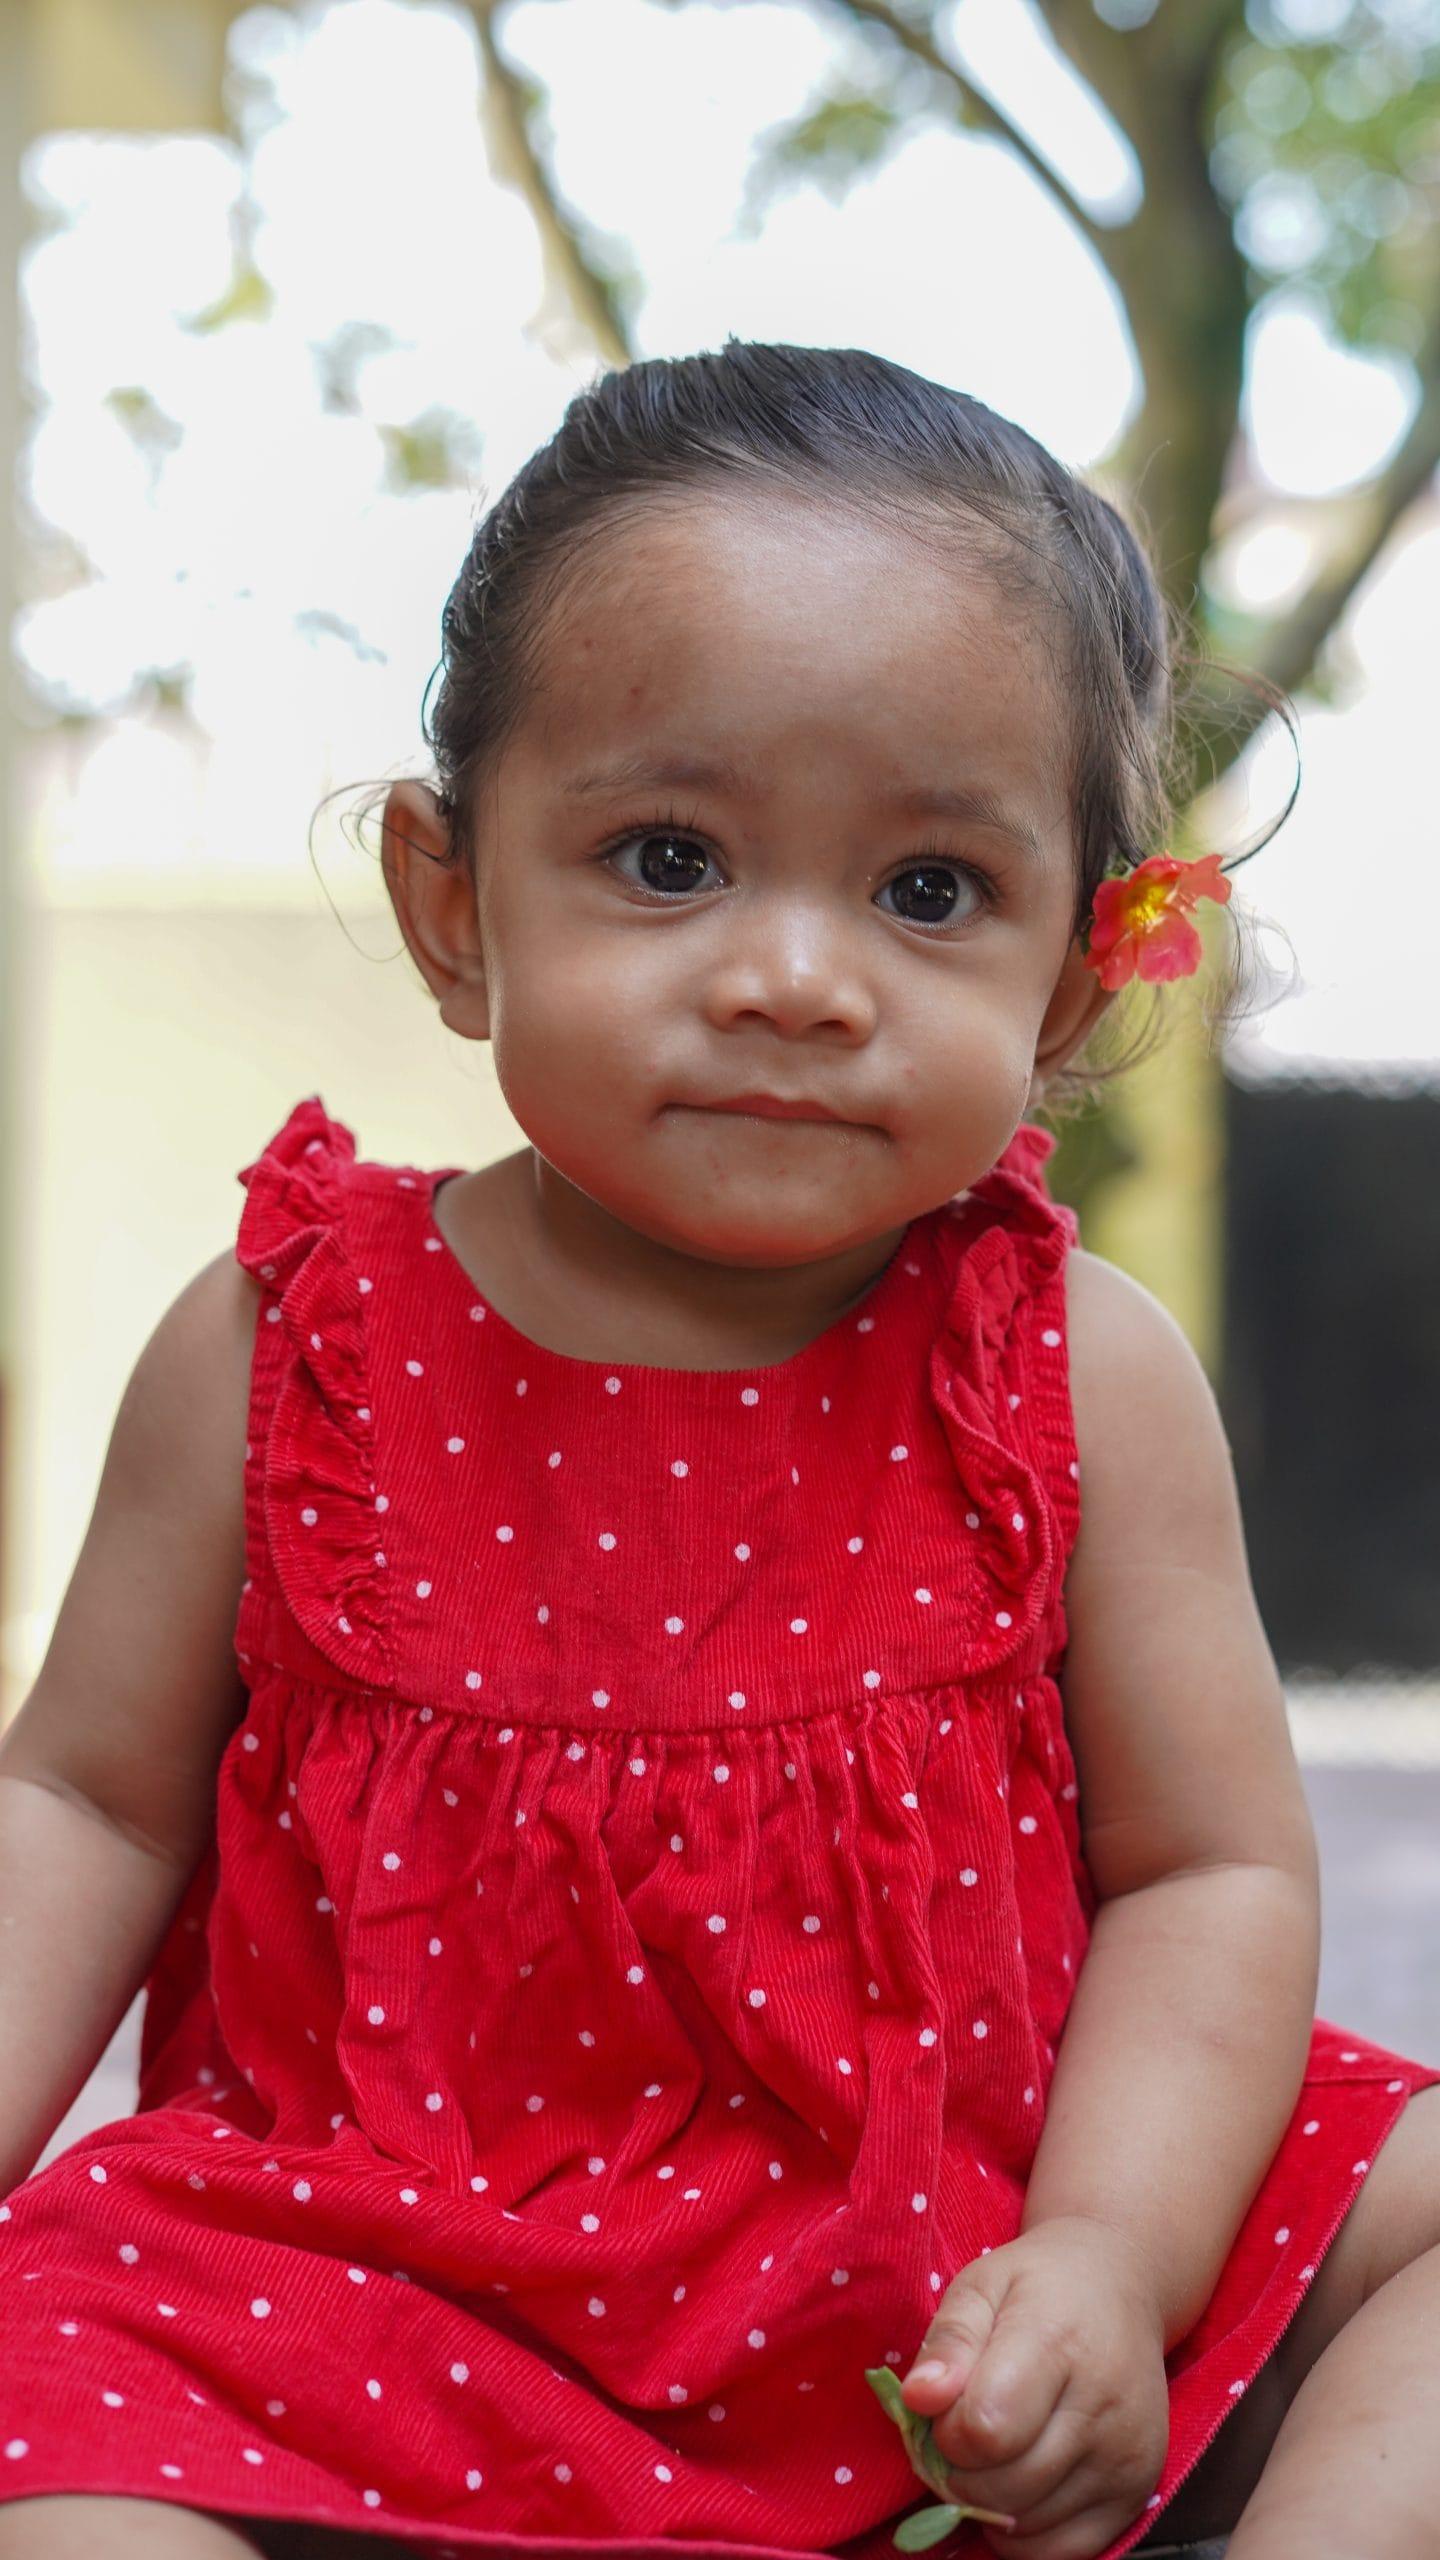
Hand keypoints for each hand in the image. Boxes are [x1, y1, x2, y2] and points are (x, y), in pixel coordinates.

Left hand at [899, 2216, 1169, 2559]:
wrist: (1119, 2287)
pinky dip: (1025, 2534)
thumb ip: (947, 2342)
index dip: (947, 2430)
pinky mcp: (1139, 2491)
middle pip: (1004, 2487)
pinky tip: (1019, 2488)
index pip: (986, 2429)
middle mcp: (1103, 2407)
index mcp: (1057, 2343)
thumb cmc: (1038, 2286)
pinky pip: (1065, 2551)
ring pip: (1028, 2524)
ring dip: (990, 2504)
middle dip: (961, 2472)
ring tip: (994, 2453)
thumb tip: (918, 2399)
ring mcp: (1127, 2456)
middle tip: (962, 2435)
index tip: (948, 2406)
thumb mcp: (980, 2286)